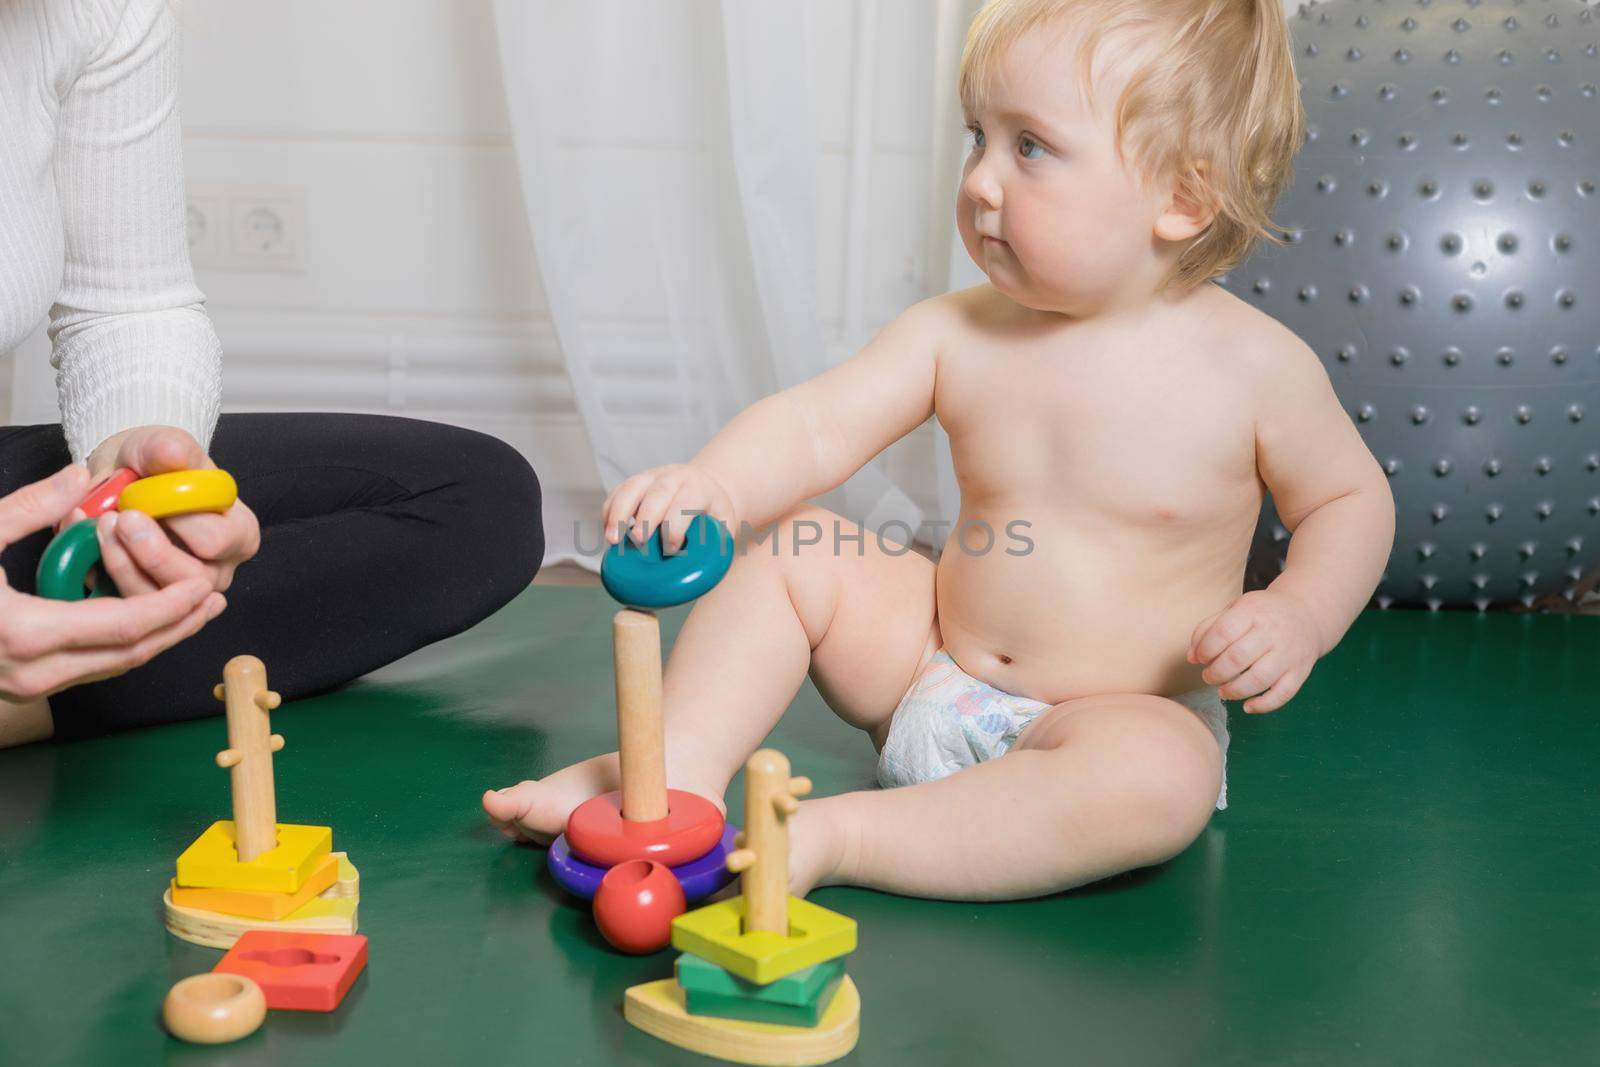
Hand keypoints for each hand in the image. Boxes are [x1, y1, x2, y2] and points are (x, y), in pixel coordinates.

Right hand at [0, 465, 222, 700]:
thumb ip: (28, 508)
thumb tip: (81, 477)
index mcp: (24, 633)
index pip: (123, 627)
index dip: (170, 609)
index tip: (202, 586)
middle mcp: (31, 671)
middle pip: (129, 654)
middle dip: (178, 627)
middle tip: (213, 599)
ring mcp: (26, 687)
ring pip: (111, 668)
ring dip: (156, 640)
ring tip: (192, 611)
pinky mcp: (22, 687)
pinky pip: (88, 669)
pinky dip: (123, 646)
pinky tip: (143, 623)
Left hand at [81, 426, 259, 594]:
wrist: (125, 482)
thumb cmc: (155, 467)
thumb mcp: (162, 446)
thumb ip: (170, 449)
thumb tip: (172, 453)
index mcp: (238, 534)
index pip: (216, 542)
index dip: (182, 523)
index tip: (153, 498)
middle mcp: (215, 570)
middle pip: (189, 580)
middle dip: (150, 552)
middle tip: (120, 518)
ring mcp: (179, 593)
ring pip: (153, 597)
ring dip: (120, 561)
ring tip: (101, 524)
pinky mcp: (142, 603)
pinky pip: (119, 602)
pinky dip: (96, 570)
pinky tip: (85, 538)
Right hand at [600, 464, 734, 553]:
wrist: (705, 484)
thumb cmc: (713, 512)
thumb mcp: (725, 524)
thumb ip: (718, 544)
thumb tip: (705, 575)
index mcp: (697, 488)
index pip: (685, 503)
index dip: (675, 526)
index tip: (670, 549)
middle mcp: (673, 478)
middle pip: (656, 494)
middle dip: (645, 518)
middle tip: (638, 542)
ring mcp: (650, 477)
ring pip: (630, 489)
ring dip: (618, 514)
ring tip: (611, 540)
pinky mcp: (633, 483)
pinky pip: (616, 494)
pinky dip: (609, 511)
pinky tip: (607, 531)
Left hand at [1186, 589, 1320, 713]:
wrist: (1307, 614)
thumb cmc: (1261, 614)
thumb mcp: (1236, 609)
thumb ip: (1209, 628)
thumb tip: (1191, 657)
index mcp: (1252, 612)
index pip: (1223, 632)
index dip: (1205, 649)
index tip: (1199, 658)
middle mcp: (1273, 632)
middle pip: (1238, 658)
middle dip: (1216, 673)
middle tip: (1208, 677)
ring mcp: (1289, 653)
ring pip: (1259, 679)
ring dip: (1235, 691)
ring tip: (1223, 691)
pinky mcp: (1300, 671)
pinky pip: (1283, 694)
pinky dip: (1263, 705)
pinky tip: (1247, 706)